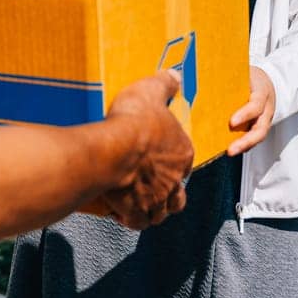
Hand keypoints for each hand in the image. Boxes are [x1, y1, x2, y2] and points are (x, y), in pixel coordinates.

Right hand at [96, 70, 193, 229]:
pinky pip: (138, 222)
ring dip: (153, 209)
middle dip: (168, 192)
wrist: (113, 149)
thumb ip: (164, 84)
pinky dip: (132, 220)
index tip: (158, 156)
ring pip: (162, 212)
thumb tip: (175, 75)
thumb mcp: (149, 91)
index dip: (173, 160)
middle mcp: (174, 180)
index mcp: (182, 153)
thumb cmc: (132, 121)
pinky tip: (121, 213)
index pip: (185, 161)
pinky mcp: (136, 210)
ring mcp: (156, 198)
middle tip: (152, 185)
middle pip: (178, 194)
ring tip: (139, 202)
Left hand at [227, 66, 275, 155]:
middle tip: (230, 150)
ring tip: (228, 152)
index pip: (256, 105)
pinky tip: (228, 148)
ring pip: (258, 137)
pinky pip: (253, 138)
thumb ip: (230, 79)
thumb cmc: (252, 77)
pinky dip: (243, 145)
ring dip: (243, 146)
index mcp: (262, 93)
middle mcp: (266, 110)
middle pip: (260, 130)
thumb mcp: (245, 73)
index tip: (231, 122)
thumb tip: (202, 79)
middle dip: (246, 141)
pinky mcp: (260, 126)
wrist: (267, 81)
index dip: (245, 114)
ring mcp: (265, 120)